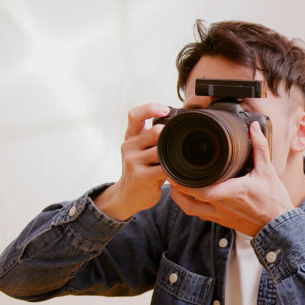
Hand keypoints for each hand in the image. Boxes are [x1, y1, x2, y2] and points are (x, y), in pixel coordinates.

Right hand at [94, 103, 169, 220]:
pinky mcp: (141, 176)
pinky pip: (165, 168)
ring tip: (173, 165)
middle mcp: (129, 146)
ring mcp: (133, 161)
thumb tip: (177, 125)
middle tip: (176, 151)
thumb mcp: (140, 151)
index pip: (135, 115)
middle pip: (156, 132)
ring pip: (162, 150)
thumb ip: (152, 138)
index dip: (150, 108)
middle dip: (170, 139)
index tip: (166, 110)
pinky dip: (174, 171)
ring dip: (172, 158)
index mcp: (131, 137)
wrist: (127, 196)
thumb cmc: (140, 170)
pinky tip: (175, 175)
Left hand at [169, 122, 293, 235]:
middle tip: (171, 172)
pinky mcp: (222, 222)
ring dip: (180, 198)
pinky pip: (200, 215)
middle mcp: (223, 206)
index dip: (184, 183)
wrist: (279, 225)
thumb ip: (259, 147)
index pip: (202, 190)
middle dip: (177, 187)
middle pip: (189, 200)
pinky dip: (191, 205)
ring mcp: (221, 216)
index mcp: (233, 192)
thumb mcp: (268, 171)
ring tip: (176, 184)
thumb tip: (254, 128)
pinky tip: (191, 196)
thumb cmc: (274, 201)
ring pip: (191, 210)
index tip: (176, 171)